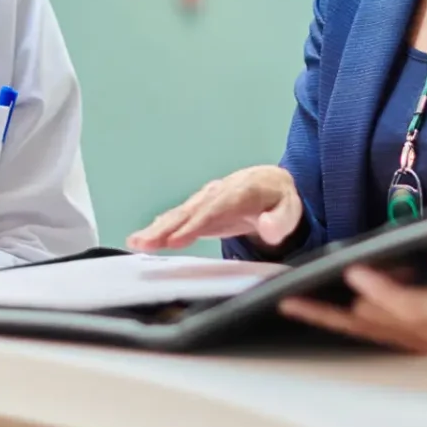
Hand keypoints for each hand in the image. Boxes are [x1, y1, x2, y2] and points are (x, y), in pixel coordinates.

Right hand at [127, 165, 302, 251]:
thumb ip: (280, 219)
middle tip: (145, 244)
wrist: (270, 183)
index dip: (193, 225)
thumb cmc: (279, 199)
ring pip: (178, 214)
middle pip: (189, 211)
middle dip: (166, 228)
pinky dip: (159, 228)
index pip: (214, 210)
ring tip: (136, 243)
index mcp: (240, 192)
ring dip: (156, 229)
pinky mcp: (199, 209)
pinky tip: (143, 239)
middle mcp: (217, 192)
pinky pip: (177, 218)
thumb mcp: (290, 208)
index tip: (175, 240)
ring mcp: (205, 200)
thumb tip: (268, 229)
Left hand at [278, 237, 426, 354]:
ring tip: (286, 302)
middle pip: (371, 324)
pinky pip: (361, 330)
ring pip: (360, 331)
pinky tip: (304, 305)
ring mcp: (412, 340)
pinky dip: (333, 318)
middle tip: (295, 293)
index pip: (408, 306)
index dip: (381, 290)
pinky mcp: (401, 337)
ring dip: (324, 317)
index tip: (353, 270)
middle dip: (335, 309)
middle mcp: (426, 335)